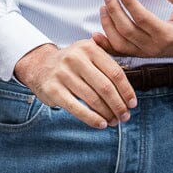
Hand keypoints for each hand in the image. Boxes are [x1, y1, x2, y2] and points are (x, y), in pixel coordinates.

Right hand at [14, 40, 136, 129]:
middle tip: (125, 116)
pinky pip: (77, 108)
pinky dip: (92, 118)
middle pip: (106, 87)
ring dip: (107, 114)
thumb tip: (130, 93)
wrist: (40, 65)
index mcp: (89, 48)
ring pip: (93, 99)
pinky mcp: (53, 89)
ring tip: (114, 121)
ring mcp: (63, 74)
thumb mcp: (89, 53)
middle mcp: (76, 58)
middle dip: (118, 105)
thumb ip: (109, 64)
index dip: (127, 91)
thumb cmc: (73, 63)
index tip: (133, 104)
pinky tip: (100, 124)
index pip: (115, 72)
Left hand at [93, 0, 172, 60]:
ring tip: (103, 6)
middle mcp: (153, 46)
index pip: (142, 18)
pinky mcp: (138, 54)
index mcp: (166, 35)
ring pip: (119, 42)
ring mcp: (144, 52)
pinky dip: (105, 45)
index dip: (130, 3)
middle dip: (114, 10)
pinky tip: (95, 34)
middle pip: (127, 30)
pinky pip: (118, 52)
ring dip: (108, 24)